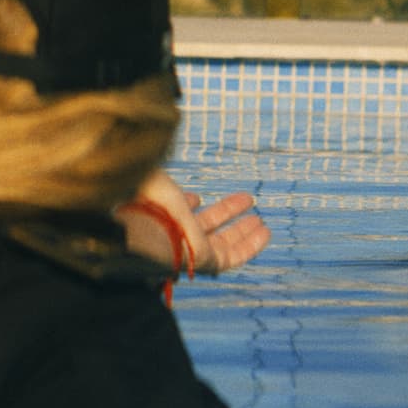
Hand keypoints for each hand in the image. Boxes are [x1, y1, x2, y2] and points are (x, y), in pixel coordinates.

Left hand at [120, 170, 271, 274]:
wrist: (142, 221)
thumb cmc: (141, 195)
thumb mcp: (151, 173)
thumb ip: (152, 165)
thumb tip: (148, 147)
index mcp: (157, 214)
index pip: (174, 212)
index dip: (186, 205)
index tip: (196, 197)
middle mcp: (173, 234)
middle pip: (203, 227)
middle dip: (223, 215)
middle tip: (244, 201)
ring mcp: (189, 249)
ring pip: (222, 244)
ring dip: (242, 231)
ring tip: (259, 219)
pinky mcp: (204, 260)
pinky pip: (232, 257)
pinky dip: (250, 246)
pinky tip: (265, 232)